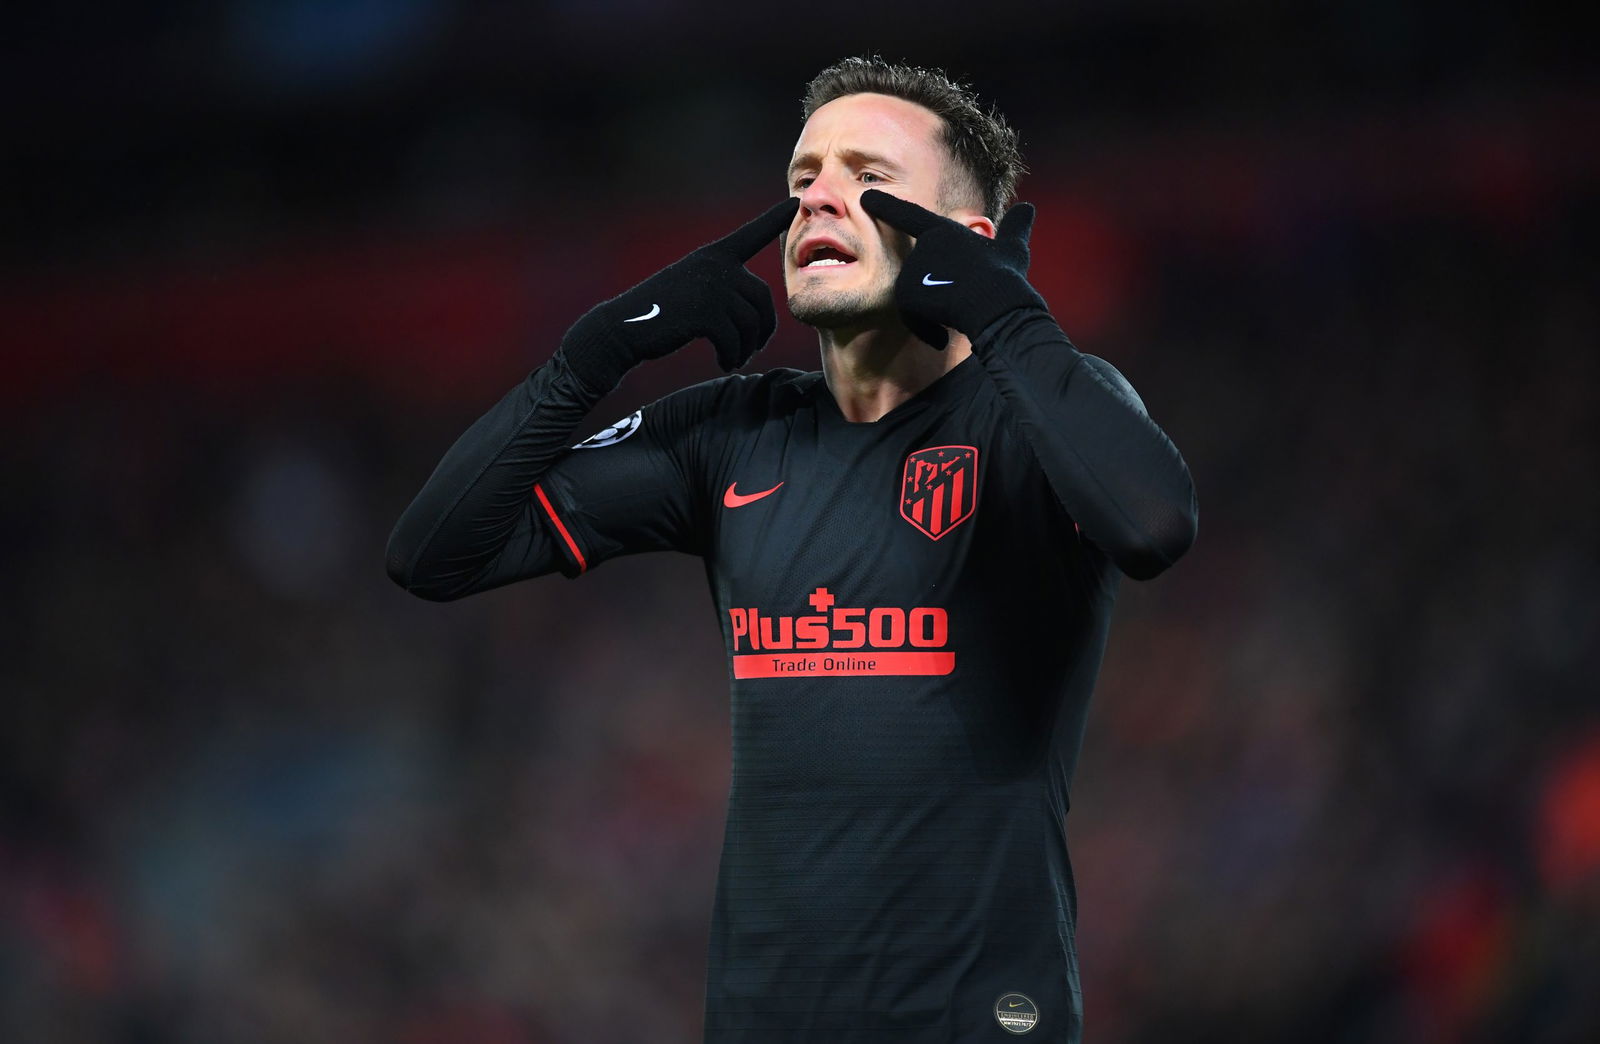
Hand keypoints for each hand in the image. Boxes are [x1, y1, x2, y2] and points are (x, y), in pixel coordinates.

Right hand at [561, 197, 797, 375]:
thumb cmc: (659, 314)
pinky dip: (733, 356)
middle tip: (753, 348)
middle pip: (762, 297)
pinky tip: (724, 362)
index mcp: (713, 256)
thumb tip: (757, 312)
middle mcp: (717, 266)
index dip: (773, 220)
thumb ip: (723, 289)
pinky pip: (735, 340)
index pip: (750, 235)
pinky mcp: (706, 314)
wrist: (623, 328)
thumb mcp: (692, 290)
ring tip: (735, 358)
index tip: (794, 203)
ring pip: (751, 323)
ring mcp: (712, 288)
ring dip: (747, 347)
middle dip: (763, 328)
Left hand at [859, 189, 1045, 348]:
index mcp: (942, 231)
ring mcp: (912, 270)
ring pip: (916, 299)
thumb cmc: (1005, 277)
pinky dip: (927, 330)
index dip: (885, 205)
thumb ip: (1015, 228)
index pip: (908, 216)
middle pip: (920, 276)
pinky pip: (912, 318)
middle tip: (962, 302)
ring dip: (934, 313)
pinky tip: (942, 336)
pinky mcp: (906, 294)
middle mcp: (922, 246)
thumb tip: (1028, 208)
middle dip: (937, 295)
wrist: (996, 305)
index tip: (865, 197)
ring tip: (958, 316)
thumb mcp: (1012, 249)